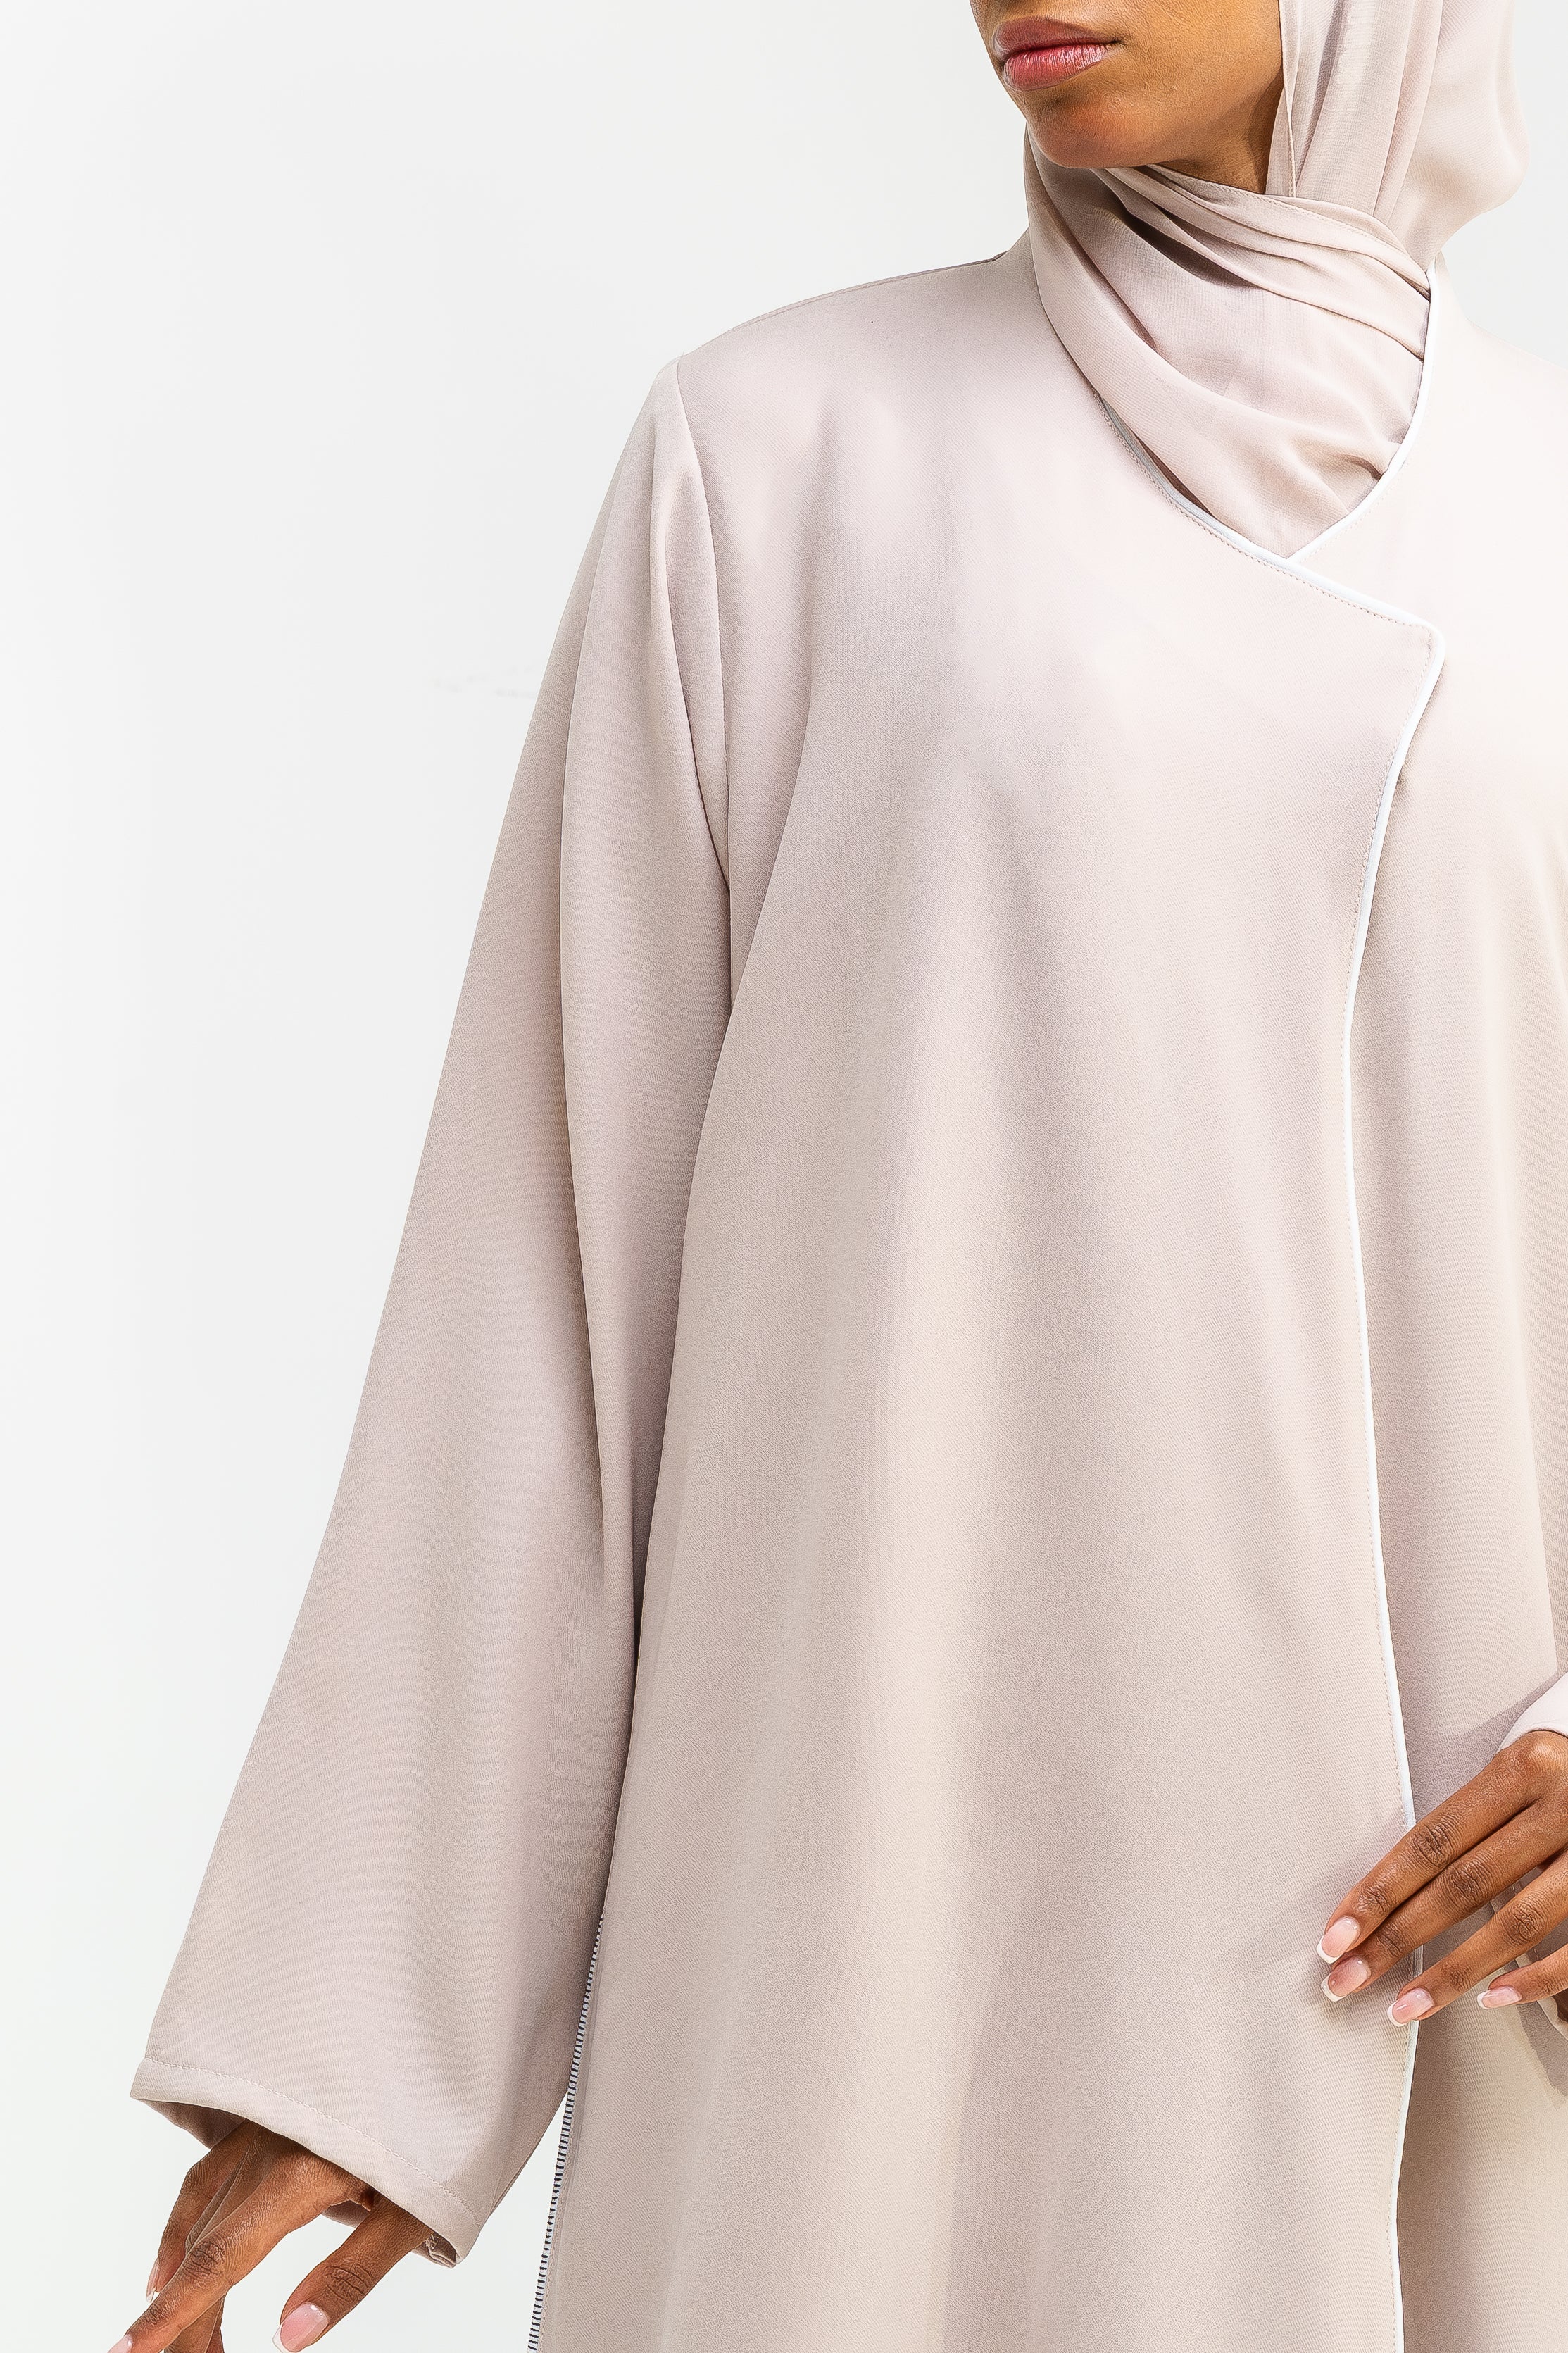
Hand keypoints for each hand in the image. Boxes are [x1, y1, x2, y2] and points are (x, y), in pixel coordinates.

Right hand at [109, 2120, 434, 2352]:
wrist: (439, 2040)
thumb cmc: (439, 2126)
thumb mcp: (415, 2212)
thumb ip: (350, 2276)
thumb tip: (289, 2336)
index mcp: (300, 2173)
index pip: (220, 2260)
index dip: (171, 2316)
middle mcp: (267, 2148)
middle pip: (205, 2248)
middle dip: (179, 2316)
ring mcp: (260, 2129)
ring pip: (201, 2214)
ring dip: (180, 2280)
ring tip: (167, 2335)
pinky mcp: (264, 2117)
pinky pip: (208, 2175)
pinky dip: (183, 2223)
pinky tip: (169, 2261)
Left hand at [1316, 1729, 1567, 2022]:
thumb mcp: (1530, 1776)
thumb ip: (1480, 1823)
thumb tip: (1397, 1894)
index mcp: (1525, 1765)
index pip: (1433, 1838)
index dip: (1380, 1889)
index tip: (1336, 1933)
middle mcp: (1564, 1802)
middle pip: (1462, 1883)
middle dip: (1397, 1938)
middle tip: (1346, 1979)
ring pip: (1514, 1922)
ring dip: (1452, 1973)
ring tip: (1404, 2008)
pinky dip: (1532, 1981)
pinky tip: (1488, 2000)